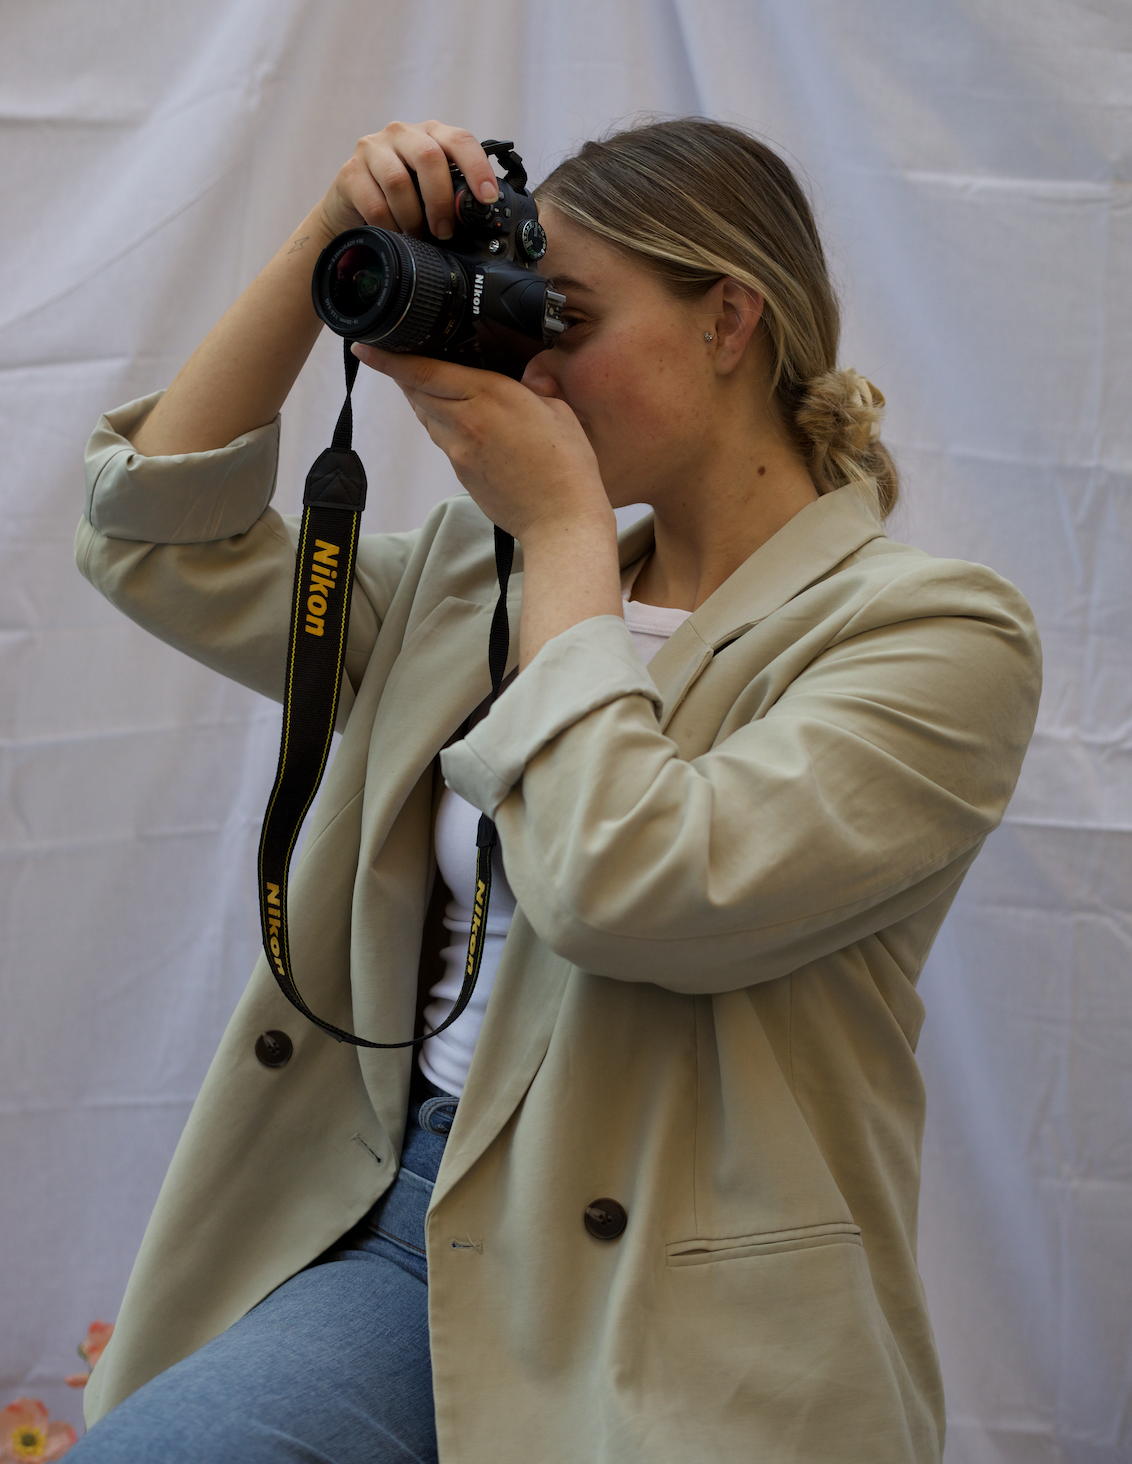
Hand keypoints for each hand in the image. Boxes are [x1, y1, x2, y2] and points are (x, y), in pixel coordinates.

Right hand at [316, 121, 500, 242]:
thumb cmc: (401, 199)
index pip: (460, 140)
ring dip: (413, 218)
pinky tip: (395, 234)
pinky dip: (390, 226)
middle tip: (444, 230)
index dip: (477, 168)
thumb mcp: (431, 191)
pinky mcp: (349, 172)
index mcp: (430, 135)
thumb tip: (479, 219)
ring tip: (417, 235)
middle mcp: (402, 134)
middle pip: (429, 157)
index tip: (487, 198)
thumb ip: (452, 193)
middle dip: (441, 201)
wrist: (353, 209)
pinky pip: (375, 204)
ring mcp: (372, 149)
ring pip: (398, 182)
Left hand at [355, 347, 613, 544]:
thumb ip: (538, 385)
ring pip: (426, 415)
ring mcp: (458, 451)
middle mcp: (465, 421)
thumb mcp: (559, 411)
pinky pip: (442, 438)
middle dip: (403, 373)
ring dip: (422, 397)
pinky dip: (441, 422)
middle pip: (416, 391)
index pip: (424, 372)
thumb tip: (530, 375)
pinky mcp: (460, 472)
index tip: (364, 347)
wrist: (559, 521)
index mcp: (489, 396)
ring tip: (426, 382)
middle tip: (395, 355)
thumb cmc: (568, 467)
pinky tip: (459, 419)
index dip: (389, 360)